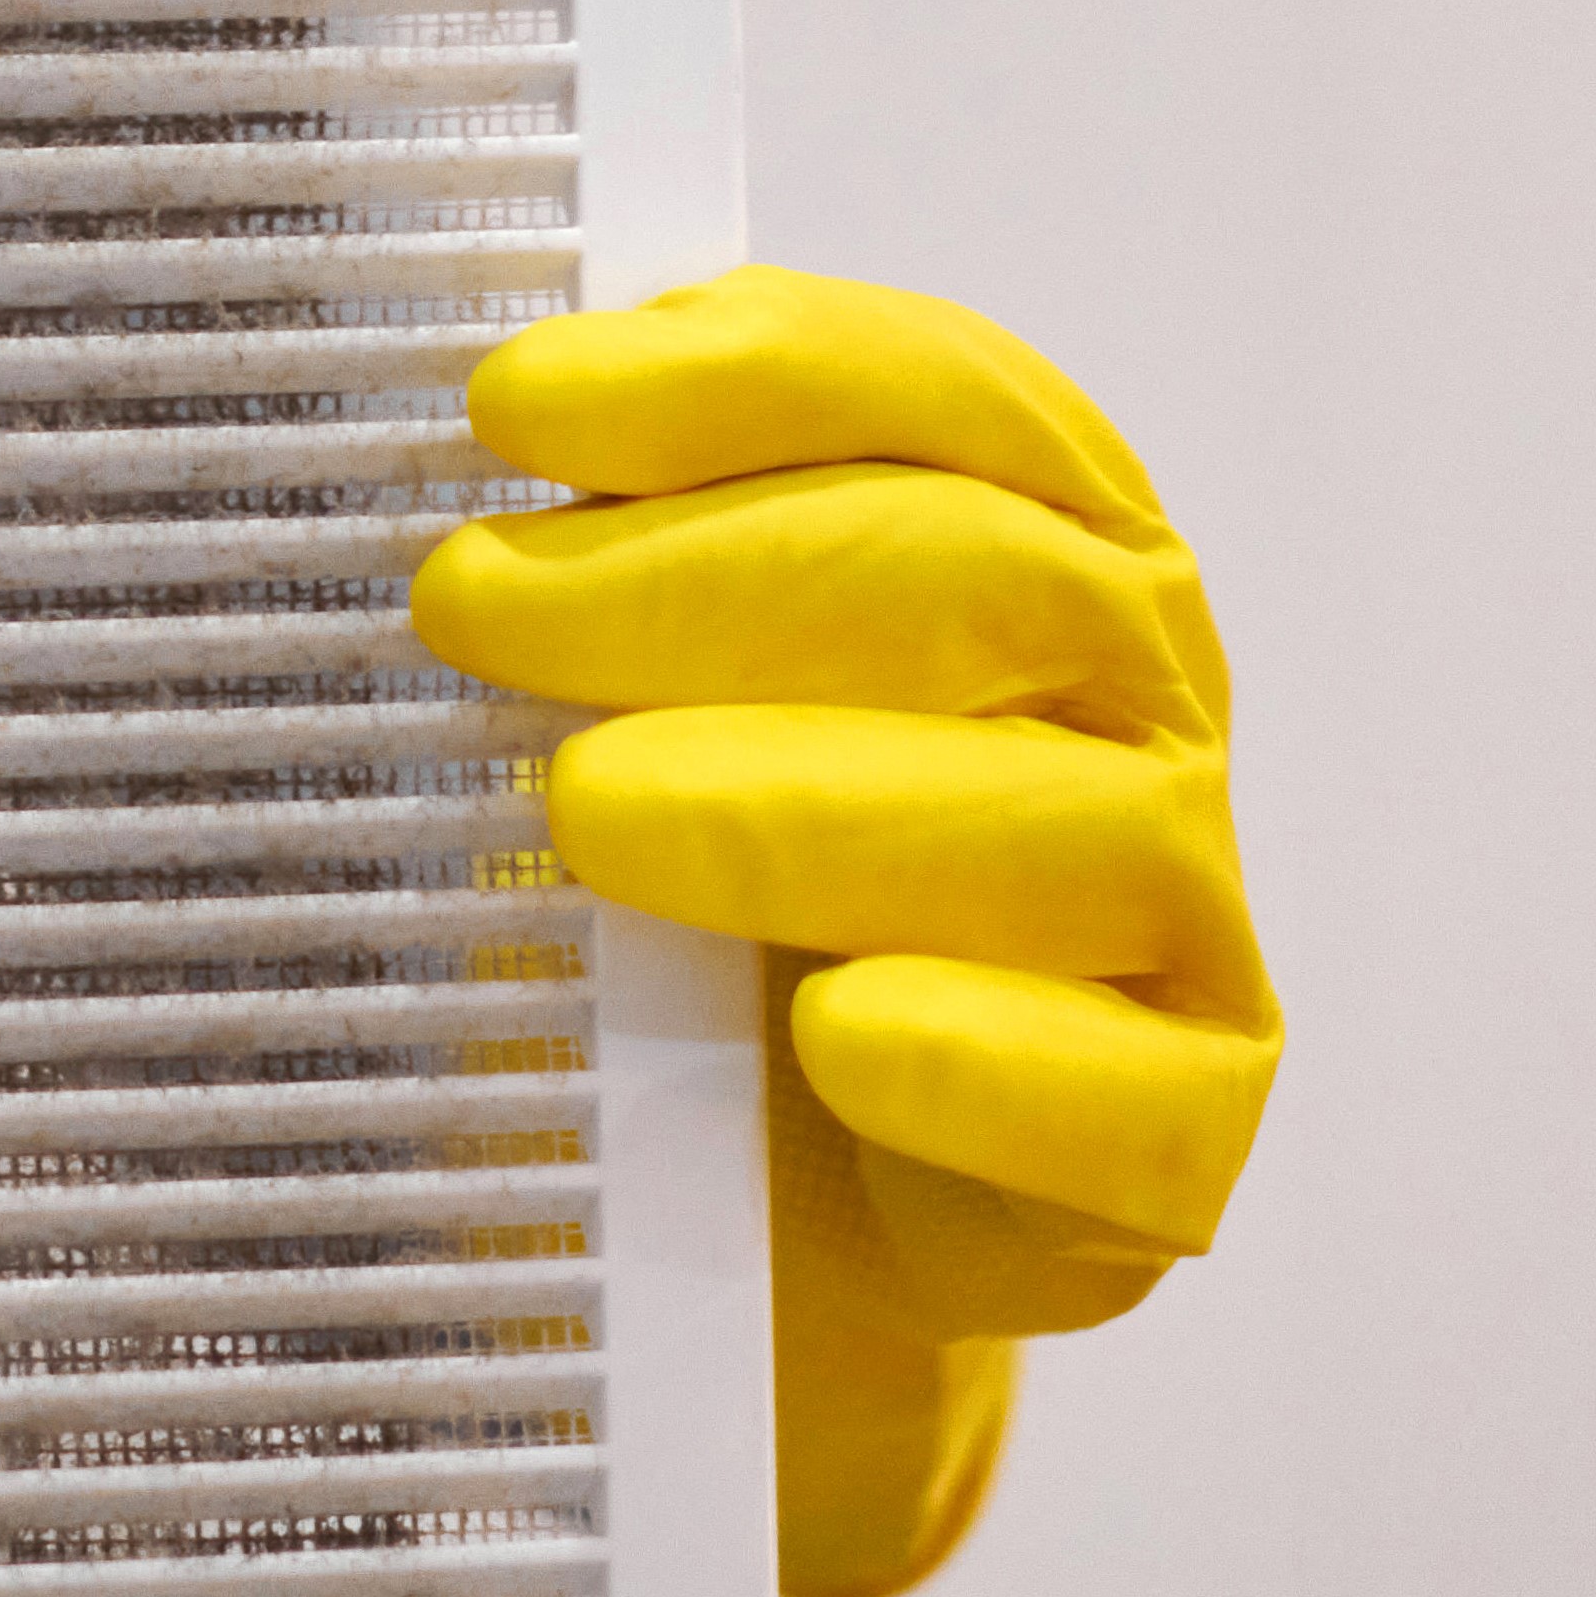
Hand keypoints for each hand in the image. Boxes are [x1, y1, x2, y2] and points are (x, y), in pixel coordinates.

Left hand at [411, 269, 1280, 1596]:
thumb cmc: (673, 922)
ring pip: (1074, 831)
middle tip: (472, 601)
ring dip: (808, 801)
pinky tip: (832, 1034)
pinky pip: (1121, 1101)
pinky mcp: (1165, 1148)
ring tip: (584, 807)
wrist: (732, 1223)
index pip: (942, 399)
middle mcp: (1132, 714)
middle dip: (715, 570)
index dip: (738, 374)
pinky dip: (979, 1057)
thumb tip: (422, 457)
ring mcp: (1173, 933)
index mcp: (1035, 549)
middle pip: (994, 580)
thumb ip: (573, 585)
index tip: (508, 403)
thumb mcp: (602, 721)